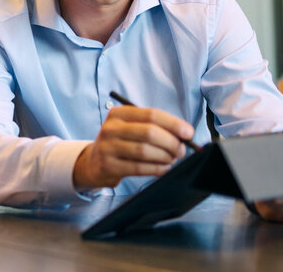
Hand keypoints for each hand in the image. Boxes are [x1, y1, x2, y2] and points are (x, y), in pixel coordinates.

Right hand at [72, 105, 194, 189]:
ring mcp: (107, 147)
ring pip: (145, 151)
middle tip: (181, 150)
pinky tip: (164, 168)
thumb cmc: (120, 143)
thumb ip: (154, 127)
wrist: (93, 161)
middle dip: (171, 142)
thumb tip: (185, 135)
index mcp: (119, 113)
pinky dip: (157, 169)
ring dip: (165, 157)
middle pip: (149, 133)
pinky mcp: (108, 165)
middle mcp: (111, 128)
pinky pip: (139, 168)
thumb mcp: (131, 128)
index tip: (188, 133)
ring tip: (172, 159)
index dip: (174, 124)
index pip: (151, 115)